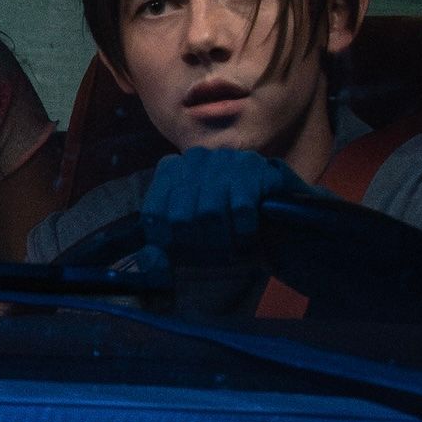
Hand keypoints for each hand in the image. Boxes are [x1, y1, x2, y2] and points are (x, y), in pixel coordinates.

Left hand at [138, 146, 314, 261]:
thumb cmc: (222, 224)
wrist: (271, 208)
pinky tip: (247, 236)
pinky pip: (241, 209)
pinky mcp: (253, 167)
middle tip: (210, 257)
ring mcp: (224, 160)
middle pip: (182, 217)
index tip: (180, 255)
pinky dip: (243, 230)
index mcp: (170, 170)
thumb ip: (163, 245)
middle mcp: (193, 159)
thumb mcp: (188, 233)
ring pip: (211, 213)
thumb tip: (150, 262)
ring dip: (221, 240)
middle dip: (196, 245)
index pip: (155, 213)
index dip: (166, 242)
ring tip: (229, 250)